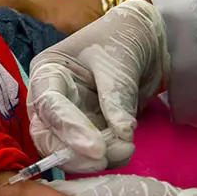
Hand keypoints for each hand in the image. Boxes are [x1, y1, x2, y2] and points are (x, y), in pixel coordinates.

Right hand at [28, 0, 168, 171]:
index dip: (68, 129)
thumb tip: (122, 133)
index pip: (49, 106)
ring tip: (126, 149)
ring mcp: (71, 116)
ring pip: (68, 150)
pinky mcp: (91, 130)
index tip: (97, 148)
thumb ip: (117, 98)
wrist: (148, 39)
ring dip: (95, 158)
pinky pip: (92, 153)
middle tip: (104, 159)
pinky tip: (126, 150)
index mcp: (48, 72)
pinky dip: (108, 157)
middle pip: (48, 136)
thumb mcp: (119, 62)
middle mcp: (52, 98)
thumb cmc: (123, 36)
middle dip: (73, 153)